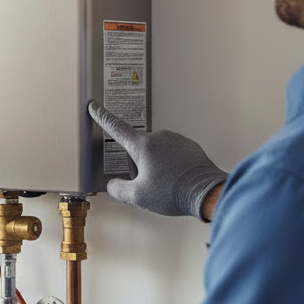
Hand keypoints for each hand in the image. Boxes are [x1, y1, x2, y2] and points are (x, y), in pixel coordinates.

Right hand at [89, 101, 227, 220]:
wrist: (207, 193)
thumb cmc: (175, 192)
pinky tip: (177, 180)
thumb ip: (119, 189)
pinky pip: (174, 153)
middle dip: (139, 163)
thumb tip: (113, 185)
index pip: (116, 128)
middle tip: (148, 182)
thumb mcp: (138, 196)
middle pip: (139, 146)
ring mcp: (176, 140)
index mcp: (143, 145)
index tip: (95, 107)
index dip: (102, 117)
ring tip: (166, 184)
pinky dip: (172, 164)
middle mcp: (159, 137)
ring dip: (157, 164)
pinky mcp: (190, 146)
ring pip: (157, 150)